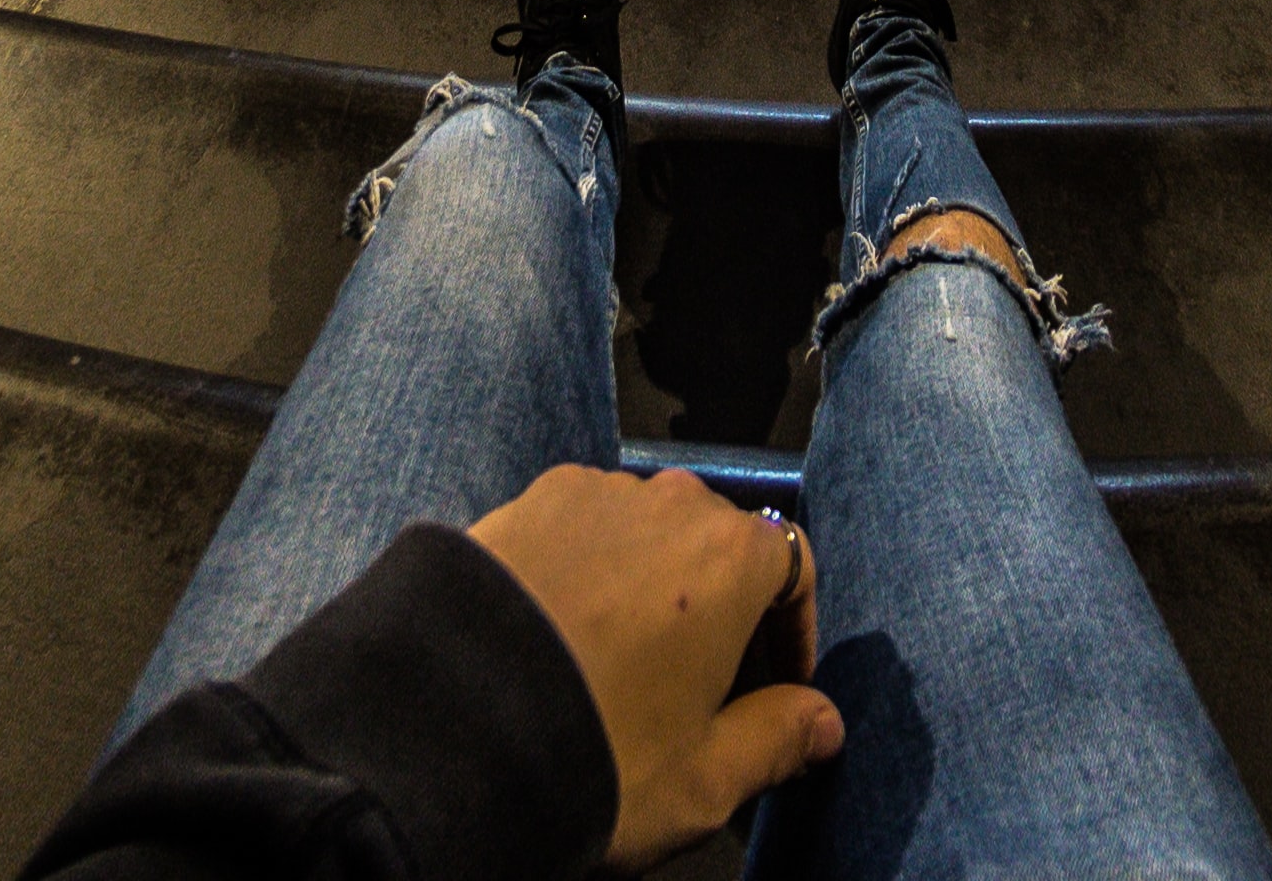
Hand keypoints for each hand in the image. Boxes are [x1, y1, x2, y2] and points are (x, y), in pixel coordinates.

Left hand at [462, 464, 838, 868]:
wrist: (447, 730)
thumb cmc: (596, 754)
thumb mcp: (705, 778)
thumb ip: (777, 740)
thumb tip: (824, 723)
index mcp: (731, 557)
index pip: (794, 566)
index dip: (792, 634)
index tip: (776, 691)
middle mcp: (667, 502)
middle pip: (720, 546)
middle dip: (724, 612)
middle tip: (704, 692)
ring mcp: (589, 494)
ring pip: (647, 536)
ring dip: (654, 589)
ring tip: (626, 667)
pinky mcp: (520, 503)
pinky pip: (580, 533)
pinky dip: (589, 575)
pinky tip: (566, 641)